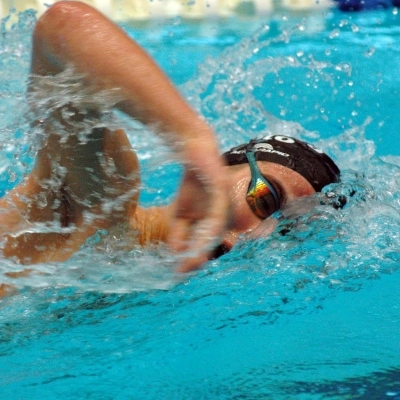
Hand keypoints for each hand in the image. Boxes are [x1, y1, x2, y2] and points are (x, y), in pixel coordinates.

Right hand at [168, 139, 229, 271]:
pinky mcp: (222, 190)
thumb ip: (179, 232)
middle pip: (212, 242)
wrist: (193, 151)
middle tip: (182, 271)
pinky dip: (209, 227)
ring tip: (190, 261)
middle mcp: (223, 217)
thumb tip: (175, 253)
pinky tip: (201, 237)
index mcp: (214, 223)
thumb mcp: (181, 212)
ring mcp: (224, 204)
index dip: (193, 258)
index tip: (178, 271)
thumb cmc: (191, 183)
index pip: (205, 245)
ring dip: (203, 247)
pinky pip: (217, 212)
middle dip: (197, 257)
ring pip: (216, 231)